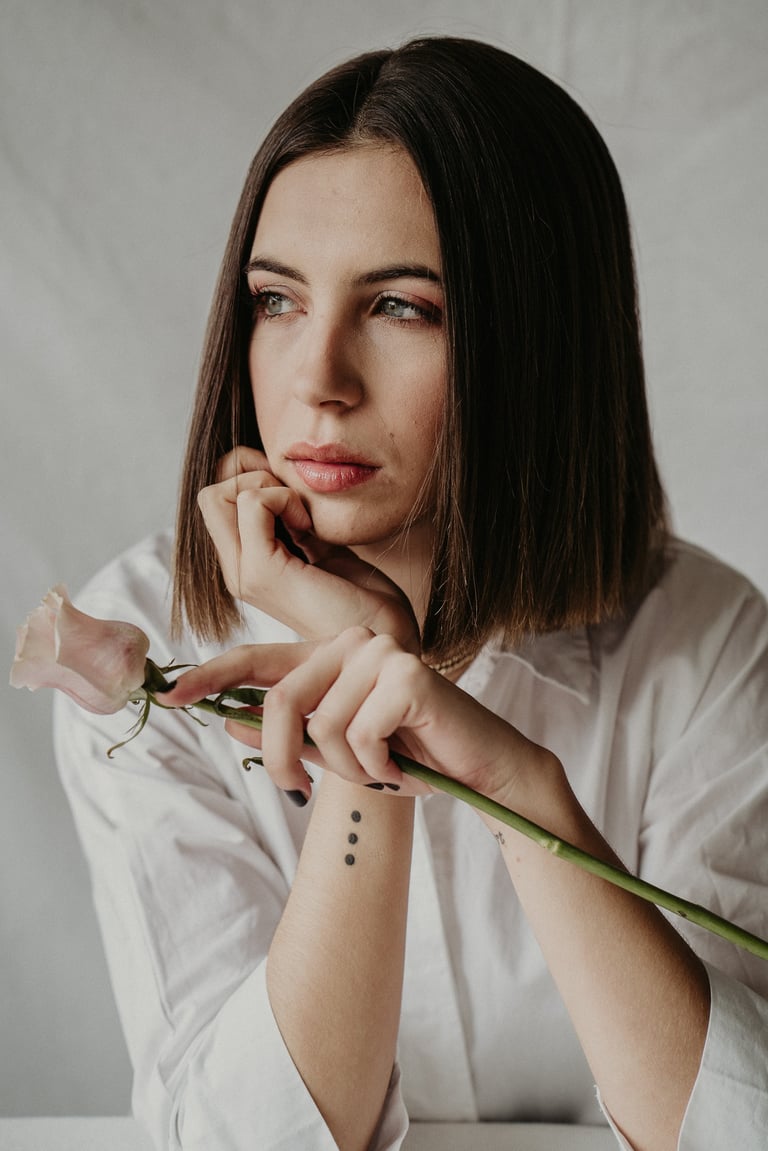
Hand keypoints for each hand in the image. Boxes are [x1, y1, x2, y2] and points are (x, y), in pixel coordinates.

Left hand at [166, 627, 556, 805]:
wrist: (480, 769)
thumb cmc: (411, 757)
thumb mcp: (340, 751)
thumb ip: (291, 735)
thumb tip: (228, 723)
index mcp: (331, 655)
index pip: (259, 659)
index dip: (210, 676)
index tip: (168, 695)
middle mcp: (352, 642)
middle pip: (281, 702)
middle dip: (284, 760)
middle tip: (297, 793)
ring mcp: (379, 652)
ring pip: (320, 725)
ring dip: (346, 769)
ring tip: (381, 771)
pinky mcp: (405, 673)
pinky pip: (357, 735)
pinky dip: (376, 769)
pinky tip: (402, 766)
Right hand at [198, 447, 418, 649]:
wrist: (384, 634)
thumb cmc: (362, 596)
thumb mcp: (322, 545)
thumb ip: (294, 518)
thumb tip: (277, 471)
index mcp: (246, 564)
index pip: (218, 497)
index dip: (253, 477)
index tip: (294, 497)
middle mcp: (237, 571)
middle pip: (210, 494)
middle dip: (253, 476)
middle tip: (295, 502)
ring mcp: (244, 575)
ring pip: (218, 495)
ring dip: (269, 488)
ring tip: (303, 518)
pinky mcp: (263, 574)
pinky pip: (253, 504)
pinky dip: (283, 499)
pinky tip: (310, 527)